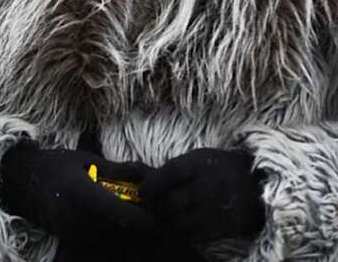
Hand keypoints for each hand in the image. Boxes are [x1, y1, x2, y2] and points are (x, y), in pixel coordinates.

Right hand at [0, 144, 153, 246]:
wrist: (20, 183)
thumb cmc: (55, 166)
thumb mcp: (86, 159)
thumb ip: (118, 170)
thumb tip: (149, 175)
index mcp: (87, 197)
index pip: (132, 219)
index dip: (152, 218)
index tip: (159, 207)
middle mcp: (82, 222)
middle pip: (130, 237)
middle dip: (146, 227)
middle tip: (151, 211)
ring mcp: (78, 236)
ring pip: (120, 244)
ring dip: (132, 234)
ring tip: (134, 214)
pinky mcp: (75, 243)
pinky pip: (105, 245)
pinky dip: (117, 237)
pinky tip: (117, 222)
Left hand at [141, 148, 264, 241]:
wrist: (257, 184)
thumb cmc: (218, 168)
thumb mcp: (196, 159)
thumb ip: (170, 170)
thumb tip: (137, 178)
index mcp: (198, 165)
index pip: (167, 175)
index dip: (150, 187)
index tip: (142, 194)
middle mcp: (207, 186)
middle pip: (170, 203)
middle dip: (155, 208)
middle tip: (151, 209)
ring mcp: (217, 208)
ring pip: (179, 223)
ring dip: (166, 223)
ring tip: (164, 218)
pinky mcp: (225, 226)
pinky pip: (194, 235)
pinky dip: (181, 233)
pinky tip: (180, 227)